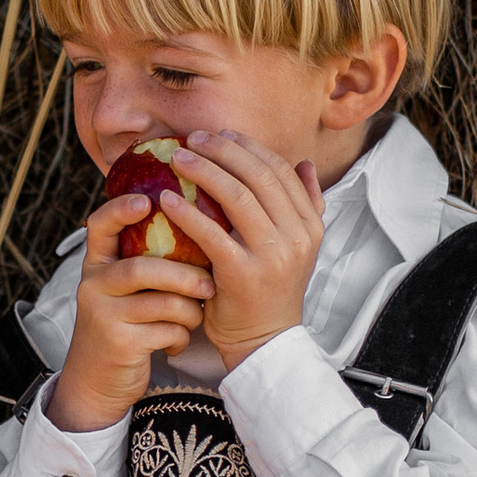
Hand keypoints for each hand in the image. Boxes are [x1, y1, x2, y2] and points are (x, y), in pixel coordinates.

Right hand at [49, 193, 212, 430]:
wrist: (97, 381)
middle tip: (208, 283)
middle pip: (142, 268)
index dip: (121, 208)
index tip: (149, 200)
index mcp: (97, 265)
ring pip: (162, 303)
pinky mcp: (119, 344)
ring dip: (190, 311)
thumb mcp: (124, 290)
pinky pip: (166, 331)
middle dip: (183, 275)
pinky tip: (176, 341)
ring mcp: (104, 316)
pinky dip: (180, 336)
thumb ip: (144, 262)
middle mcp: (93, 286)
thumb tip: (198, 224)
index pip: (100, 225)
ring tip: (196, 316)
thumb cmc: (124, 325)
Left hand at [168, 134, 324, 367]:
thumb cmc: (271, 291)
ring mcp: (272, 255)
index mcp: (310, 225)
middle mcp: (296, 236)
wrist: (265, 342)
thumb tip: (303, 162)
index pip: (280, 171)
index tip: (222, 135)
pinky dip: (187, 212)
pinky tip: (166, 199)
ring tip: (178, 158)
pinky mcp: (242, 274)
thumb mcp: (298, 247)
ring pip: (238, 196)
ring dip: (204, 170)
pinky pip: (211, 233)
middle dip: (224, 150)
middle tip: (194, 138)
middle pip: (259, 175)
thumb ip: (305, 205)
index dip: (249, 147)